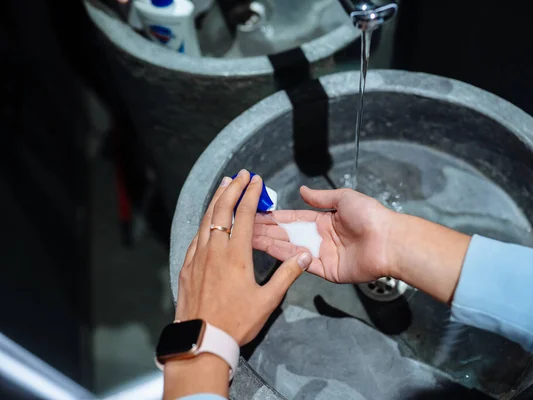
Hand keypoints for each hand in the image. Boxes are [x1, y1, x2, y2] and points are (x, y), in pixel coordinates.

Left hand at [175, 170, 312, 345]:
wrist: (201, 340)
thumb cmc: (236, 322)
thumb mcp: (267, 301)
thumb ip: (287, 275)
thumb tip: (304, 255)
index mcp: (236, 255)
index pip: (244, 216)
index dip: (251, 195)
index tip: (256, 180)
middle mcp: (215, 250)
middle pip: (222, 210)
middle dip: (232, 188)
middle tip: (241, 174)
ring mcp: (198, 257)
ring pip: (206, 220)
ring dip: (216, 200)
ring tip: (224, 185)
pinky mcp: (187, 267)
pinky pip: (196, 236)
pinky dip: (204, 221)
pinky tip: (208, 220)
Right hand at [253, 186, 396, 282]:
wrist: (389, 241)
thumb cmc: (370, 216)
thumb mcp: (344, 198)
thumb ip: (321, 197)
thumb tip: (302, 190)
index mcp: (324, 220)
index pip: (293, 218)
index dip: (274, 217)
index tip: (256, 215)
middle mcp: (320, 238)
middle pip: (287, 235)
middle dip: (266, 231)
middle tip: (242, 227)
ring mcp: (322, 255)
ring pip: (290, 250)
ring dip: (270, 244)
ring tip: (248, 239)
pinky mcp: (326, 271)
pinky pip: (302, 264)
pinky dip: (286, 258)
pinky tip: (269, 250)